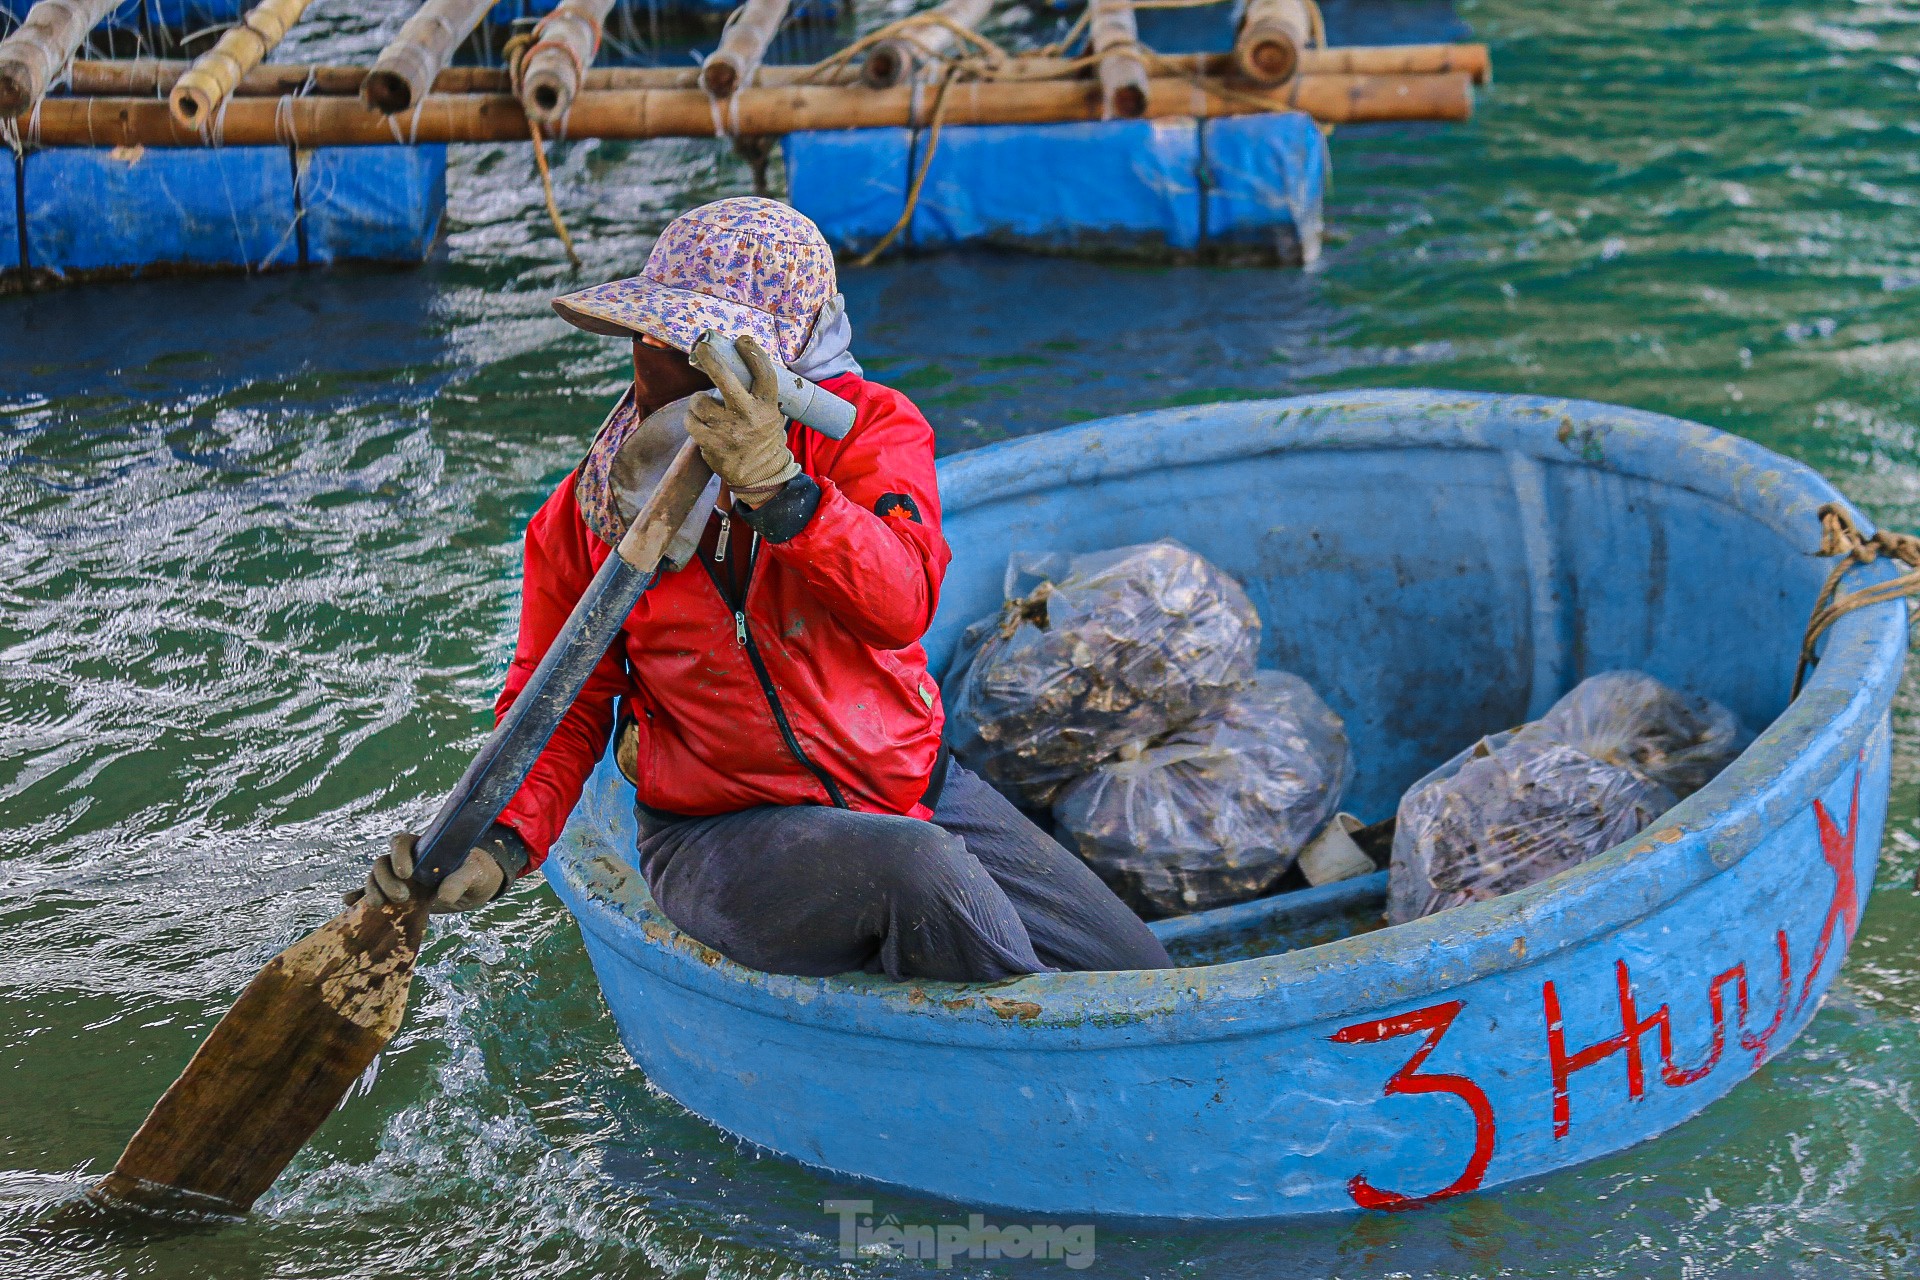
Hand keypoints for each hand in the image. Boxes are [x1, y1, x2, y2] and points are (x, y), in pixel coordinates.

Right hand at [345, 829, 517, 914]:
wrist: (476, 887)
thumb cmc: (477, 872)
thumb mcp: (476, 874)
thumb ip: (462, 880)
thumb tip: (443, 895)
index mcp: (423, 847)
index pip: (401, 842)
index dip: (398, 856)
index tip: (407, 874)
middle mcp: (406, 861)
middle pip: (382, 863)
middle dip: (385, 880)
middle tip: (402, 898)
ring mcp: (398, 878)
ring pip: (374, 878)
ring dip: (372, 891)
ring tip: (380, 907)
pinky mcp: (395, 895)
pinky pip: (369, 893)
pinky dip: (357, 898)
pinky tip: (349, 904)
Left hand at [686, 335, 799, 505]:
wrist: (760, 474)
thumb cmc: (761, 436)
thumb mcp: (770, 413)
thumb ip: (758, 393)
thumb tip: (738, 360)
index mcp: (766, 406)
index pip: (763, 373)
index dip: (753, 353)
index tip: (742, 340)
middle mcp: (749, 416)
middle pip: (726, 377)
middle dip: (712, 358)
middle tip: (703, 347)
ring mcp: (729, 430)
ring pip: (700, 401)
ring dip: (698, 401)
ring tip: (704, 407)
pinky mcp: (712, 444)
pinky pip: (691, 421)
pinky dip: (691, 419)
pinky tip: (698, 422)